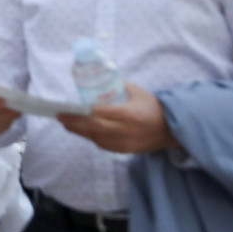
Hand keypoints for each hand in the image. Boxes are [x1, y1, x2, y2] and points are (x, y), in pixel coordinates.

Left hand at [58, 82, 179, 152]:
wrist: (172, 130)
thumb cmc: (153, 107)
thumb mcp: (138, 92)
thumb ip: (118, 86)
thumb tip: (97, 81)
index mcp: (130, 114)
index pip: (101, 114)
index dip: (83, 112)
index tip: (69, 108)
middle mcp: (126, 131)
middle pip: (94, 128)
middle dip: (74, 123)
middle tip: (60, 116)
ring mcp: (125, 143)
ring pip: (96, 138)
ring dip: (79, 131)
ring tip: (66, 123)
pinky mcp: (125, 150)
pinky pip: (103, 145)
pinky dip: (91, 138)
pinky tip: (83, 131)